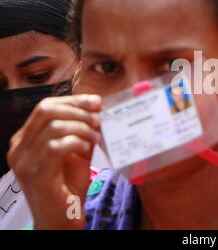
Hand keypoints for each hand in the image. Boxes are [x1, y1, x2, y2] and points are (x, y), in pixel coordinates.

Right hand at [8, 94, 102, 229]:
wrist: (62, 217)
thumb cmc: (69, 185)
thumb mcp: (76, 150)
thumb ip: (82, 130)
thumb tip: (97, 108)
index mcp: (26, 138)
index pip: (45, 106)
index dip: (73, 100)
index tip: (96, 102)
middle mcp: (18, 147)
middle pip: (46, 110)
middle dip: (77, 109)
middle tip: (98, 118)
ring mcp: (23, 161)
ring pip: (53, 126)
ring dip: (82, 128)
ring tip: (96, 137)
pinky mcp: (34, 174)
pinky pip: (56, 146)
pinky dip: (77, 142)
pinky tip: (87, 149)